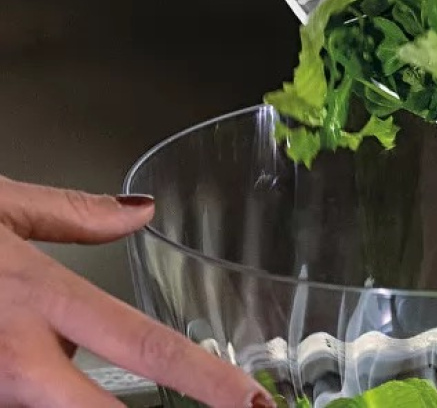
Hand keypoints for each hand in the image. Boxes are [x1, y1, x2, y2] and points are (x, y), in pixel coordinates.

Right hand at [0, 177, 275, 407]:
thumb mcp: (2, 209)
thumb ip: (75, 214)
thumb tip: (142, 211)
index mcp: (42, 297)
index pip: (144, 343)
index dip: (205, 379)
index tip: (252, 400)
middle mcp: (19, 358)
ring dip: (76, 394)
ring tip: (42, 334)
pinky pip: (23, 404)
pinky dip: (37, 389)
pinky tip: (23, 363)